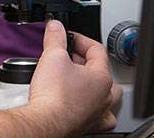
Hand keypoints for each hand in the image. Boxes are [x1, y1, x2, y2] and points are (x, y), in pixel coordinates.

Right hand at [25, 20, 120, 136]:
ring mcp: (98, 112)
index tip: (67, 38)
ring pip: (107, 96)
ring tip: (80, 81)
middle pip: (102, 71)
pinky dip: (97, 112)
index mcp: (101, 76)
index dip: (80, 39)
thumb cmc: (54, 96)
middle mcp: (104, 96)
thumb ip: (55, 38)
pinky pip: (102, 119)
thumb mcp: (52, 56)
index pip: (96, 50)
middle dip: (86, 62)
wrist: (46, 123)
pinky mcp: (89, 126)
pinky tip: (87, 107)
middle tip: (68, 57)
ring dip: (95, 86)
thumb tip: (56, 27)